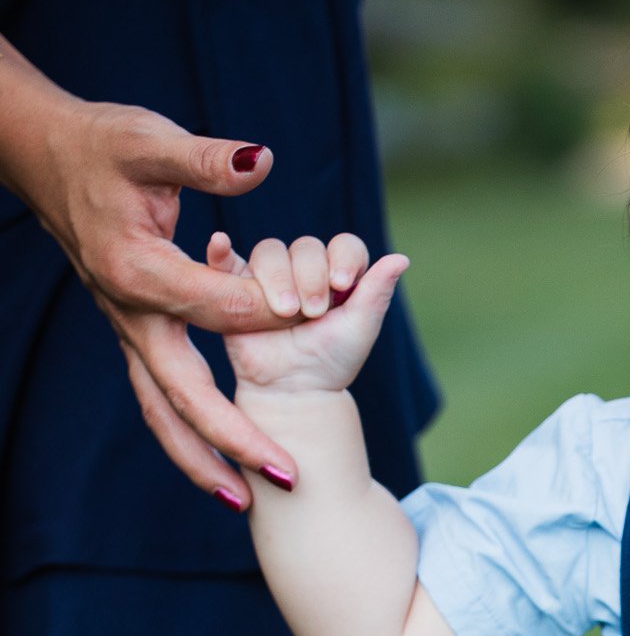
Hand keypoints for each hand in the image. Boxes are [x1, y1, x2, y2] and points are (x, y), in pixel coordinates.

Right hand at [0, 55, 303, 503]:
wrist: (47, 158)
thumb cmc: (102, 146)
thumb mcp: (152, 141)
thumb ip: (206, 160)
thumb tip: (259, 162)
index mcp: (139, 272)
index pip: (215, 309)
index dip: (269, 317)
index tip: (318, 323)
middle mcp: (130, 314)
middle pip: (183, 393)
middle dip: (234, 439)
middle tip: (285, 475)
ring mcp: (128, 330)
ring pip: (161, 411)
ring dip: (200, 459)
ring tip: (244, 501)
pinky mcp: (131, 333)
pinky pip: (157, 399)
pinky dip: (185, 436)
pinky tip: (217, 464)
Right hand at [217, 232, 409, 397]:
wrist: (293, 391)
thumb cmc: (331, 361)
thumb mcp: (360, 328)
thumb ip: (377, 292)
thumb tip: (402, 258)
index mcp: (338, 272)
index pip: (344, 245)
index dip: (344, 258)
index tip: (343, 285)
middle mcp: (304, 268)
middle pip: (306, 247)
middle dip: (311, 276)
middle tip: (313, 312)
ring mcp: (268, 275)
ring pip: (270, 251)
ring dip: (278, 277)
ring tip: (286, 311)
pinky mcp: (236, 284)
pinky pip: (224, 260)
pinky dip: (220, 250)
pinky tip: (221, 244)